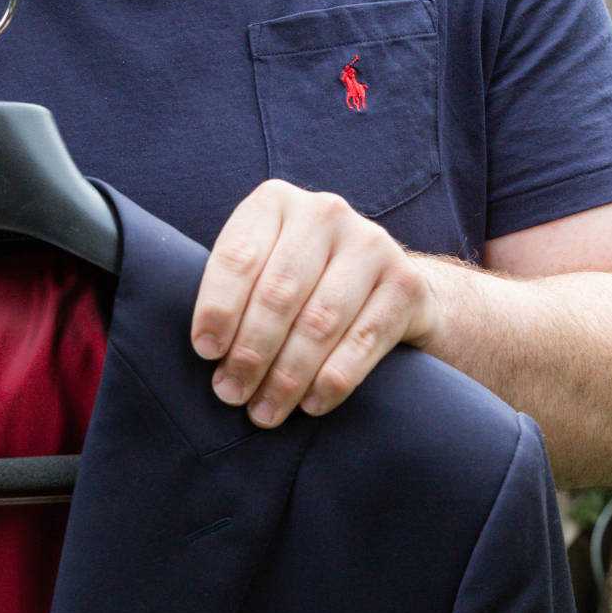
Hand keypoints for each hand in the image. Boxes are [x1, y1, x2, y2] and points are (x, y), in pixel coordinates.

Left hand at [189, 179, 440, 427]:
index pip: (238, 256)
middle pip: (278, 293)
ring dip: (286, 376)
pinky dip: (332, 380)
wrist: (387, 284)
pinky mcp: (406, 283)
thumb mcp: (263, 267)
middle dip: (250, 352)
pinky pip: (363, 341)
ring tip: (264, 411)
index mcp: (276, 201)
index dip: (218, 308)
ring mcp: (371, 244)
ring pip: (319, 321)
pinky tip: (310, 405)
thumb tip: (206, 351)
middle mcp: (325, 212)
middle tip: (231, 393)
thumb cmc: (302, 281)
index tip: (205, 352)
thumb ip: (236, 292)